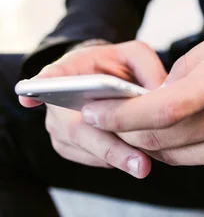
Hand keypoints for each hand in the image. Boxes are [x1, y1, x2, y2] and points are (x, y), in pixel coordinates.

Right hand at [19, 41, 166, 177]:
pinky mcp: (68, 147)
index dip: (40, 86)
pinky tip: (134, 154)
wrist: (105, 78)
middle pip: (76, 127)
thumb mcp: (135, 54)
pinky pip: (93, 159)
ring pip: (87, 148)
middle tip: (138, 162)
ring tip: (142, 163)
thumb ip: (148, 68)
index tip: (30, 97)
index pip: (48, 76)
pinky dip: (114, 159)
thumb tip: (160, 94)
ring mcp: (58, 127)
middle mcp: (55, 100)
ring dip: (115, 156)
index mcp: (67, 70)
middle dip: (109, 147)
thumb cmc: (116, 64)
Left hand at [81, 29, 203, 183]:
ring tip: (145, 124)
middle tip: (107, 119)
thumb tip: (155, 92)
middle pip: (158, 139)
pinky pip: (198, 164)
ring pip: (173, 156)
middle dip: (125, 131)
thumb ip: (184, 68)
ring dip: (152, 142)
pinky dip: (185, 149)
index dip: (121, 115)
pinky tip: (193, 132)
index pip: (161, 109)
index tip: (92, 112)